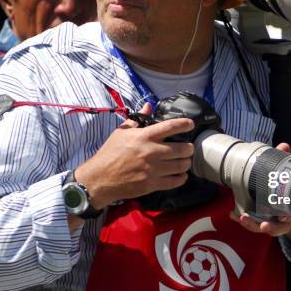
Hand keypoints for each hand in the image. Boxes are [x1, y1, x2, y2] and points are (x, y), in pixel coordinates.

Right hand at [75, 103, 195, 209]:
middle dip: (189, 148)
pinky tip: (180, 175)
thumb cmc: (110, 153)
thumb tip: (148, 106)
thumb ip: (138, 119)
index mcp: (144, 136)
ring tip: (184, 161)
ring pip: (181, 165)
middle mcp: (151, 152)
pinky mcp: (152, 184)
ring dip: (186, 162)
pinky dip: (181, 177)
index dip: (185, 124)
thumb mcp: (122, 132)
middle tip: (188, 148)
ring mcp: (153, 169)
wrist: (100, 178)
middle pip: (183, 149)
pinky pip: (175, 181)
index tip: (191, 124)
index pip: (171, 127)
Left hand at [229, 142, 290, 245]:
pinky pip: (248, 221)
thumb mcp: (284, 172)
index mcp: (290, 209)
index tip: (283, 217)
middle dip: (271, 228)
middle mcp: (280, 218)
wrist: (277, 189)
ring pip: (261, 227)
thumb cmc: (283, 183)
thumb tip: (284, 146)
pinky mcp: (256, 219)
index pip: (290, 216)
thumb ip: (284, 160)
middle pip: (277, 228)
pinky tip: (232, 213)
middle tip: (264, 225)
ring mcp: (268, 220)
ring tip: (242, 217)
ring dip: (252, 224)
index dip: (287, 218)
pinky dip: (239, 217)